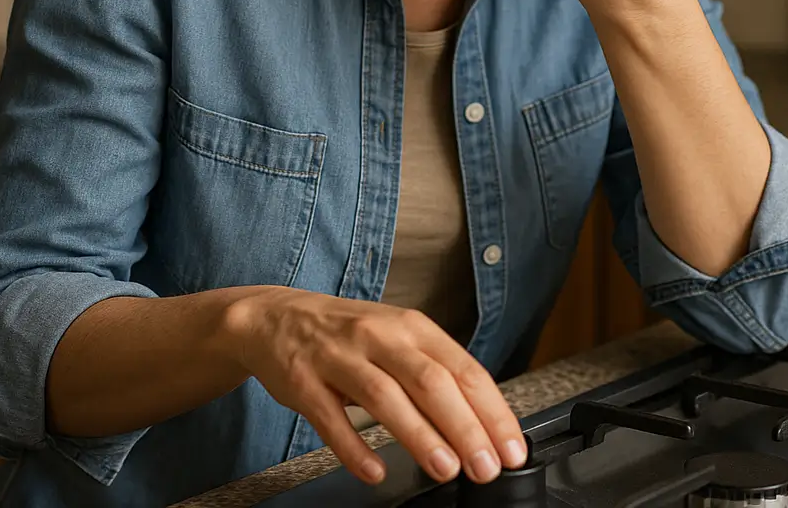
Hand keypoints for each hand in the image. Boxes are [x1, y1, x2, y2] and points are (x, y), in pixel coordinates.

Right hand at [221, 288, 527, 486]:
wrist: (277, 317)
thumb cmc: (349, 334)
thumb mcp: (397, 338)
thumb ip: (434, 371)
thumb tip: (480, 421)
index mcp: (412, 327)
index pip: (463, 368)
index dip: (491, 410)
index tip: (511, 447)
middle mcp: (380, 336)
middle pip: (431, 381)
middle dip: (465, 427)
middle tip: (486, 467)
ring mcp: (340, 357)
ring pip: (386, 396)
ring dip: (419, 435)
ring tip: (446, 468)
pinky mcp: (305, 381)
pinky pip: (330, 418)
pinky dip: (354, 448)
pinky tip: (374, 471)